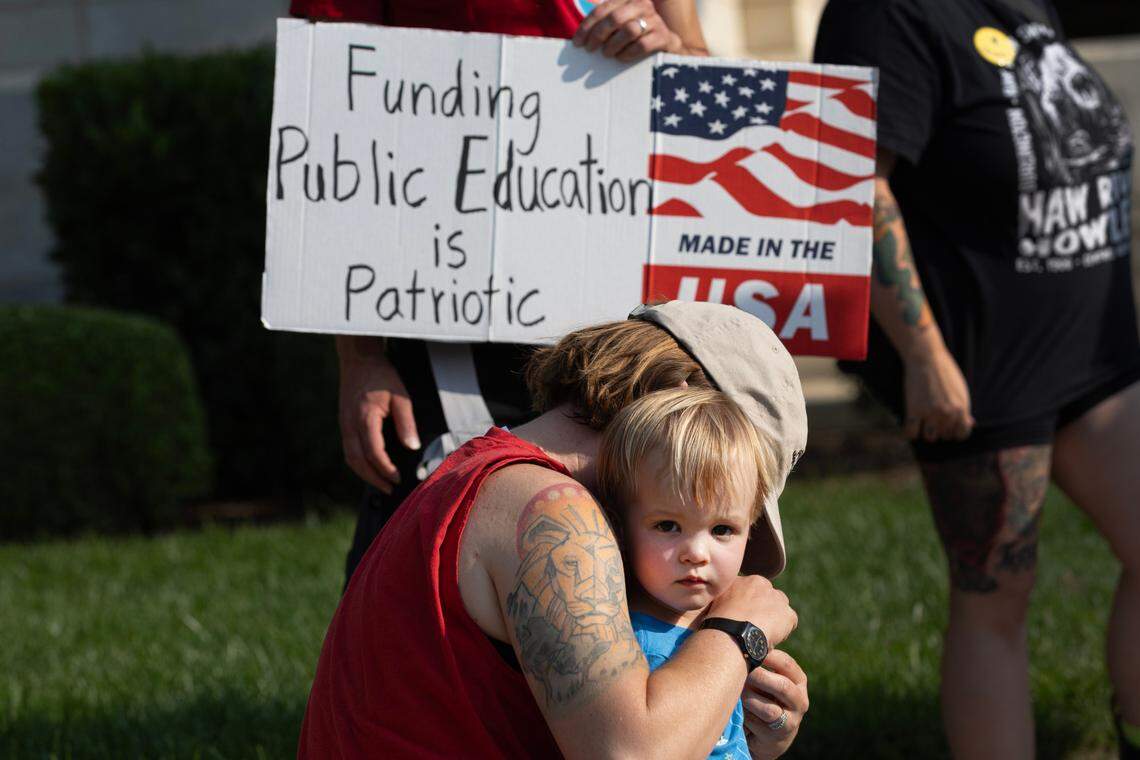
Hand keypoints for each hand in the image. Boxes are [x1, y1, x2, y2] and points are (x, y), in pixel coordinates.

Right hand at [336, 336, 420, 493]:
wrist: (358, 359)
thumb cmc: (381, 375)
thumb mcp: (401, 396)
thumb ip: (406, 423)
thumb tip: (412, 447)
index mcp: (364, 418)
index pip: (373, 453)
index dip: (386, 469)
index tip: (398, 478)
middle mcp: (350, 425)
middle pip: (357, 461)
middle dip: (373, 479)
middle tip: (389, 489)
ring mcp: (344, 425)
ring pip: (350, 457)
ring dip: (364, 474)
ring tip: (381, 483)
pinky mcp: (344, 423)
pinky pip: (349, 449)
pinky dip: (359, 462)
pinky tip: (371, 467)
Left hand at [572, 0, 683, 61]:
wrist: (668, 48)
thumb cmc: (637, 37)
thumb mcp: (620, 24)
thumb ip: (604, 20)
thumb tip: (580, 27)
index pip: (603, 9)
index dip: (587, 26)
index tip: (577, 43)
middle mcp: (643, 5)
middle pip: (615, 18)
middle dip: (598, 35)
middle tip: (590, 49)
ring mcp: (655, 20)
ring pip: (629, 30)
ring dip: (613, 44)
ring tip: (607, 54)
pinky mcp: (664, 37)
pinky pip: (642, 45)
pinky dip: (628, 53)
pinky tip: (621, 58)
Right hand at [706, 575, 796, 647]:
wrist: (731, 633)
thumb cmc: (717, 623)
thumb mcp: (715, 604)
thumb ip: (724, 600)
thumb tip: (722, 608)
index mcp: (743, 580)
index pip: (753, 590)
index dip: (750, 606)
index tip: (744, 618)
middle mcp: (761, 584)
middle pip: (769, 597)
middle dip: (765, 610)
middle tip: (754, 627)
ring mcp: (776, 597)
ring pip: (780, 609)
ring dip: (775, 619)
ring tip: (761, 634)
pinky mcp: (787, 613)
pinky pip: (790, 622)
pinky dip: (783, 631)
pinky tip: (769, 638)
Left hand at [742, 650, 807, 758]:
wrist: (766, 735)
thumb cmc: (762, 697)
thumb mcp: (765, 679)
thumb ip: (759, 663)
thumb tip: (740, 640)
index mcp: (798, 680)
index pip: (786, 664)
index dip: (767, 655)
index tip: (747, 649)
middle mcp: (800, 699)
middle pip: (782, 686)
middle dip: (759, 677)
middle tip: (741, 671)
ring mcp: (792, 720)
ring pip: (770, 709)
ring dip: (749, 700)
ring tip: (736, 692)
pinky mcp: (779, 736)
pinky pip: (759, 724)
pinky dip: (746, 715)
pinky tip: (737, 709)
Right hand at [902, 337, 974, 442]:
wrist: (926, 358)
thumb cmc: (944, 372)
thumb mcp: (960, 391)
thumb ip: (964, 409)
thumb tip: (971, 423)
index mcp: (962, 409)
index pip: (961, 435)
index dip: (953, 431)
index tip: (946, 423)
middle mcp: (948, 414)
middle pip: (944, 436)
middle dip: (939, 429)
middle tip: (931, 416)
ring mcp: (931, 413)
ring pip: (930, 438)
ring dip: (925, 432)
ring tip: (921, 421)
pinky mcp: (914, 410)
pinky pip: (911, 433)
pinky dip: (909, 432)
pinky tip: (910, 422)